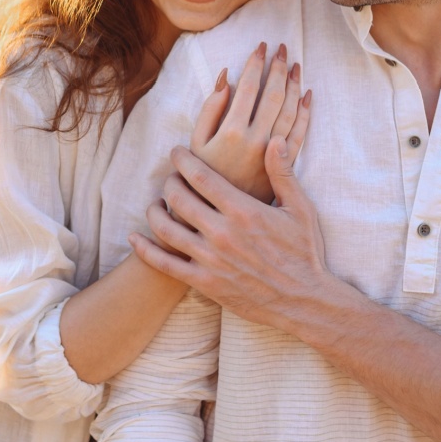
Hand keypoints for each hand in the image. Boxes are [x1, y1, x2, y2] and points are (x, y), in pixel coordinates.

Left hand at [134, 138, 339, 334]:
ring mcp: (211, 259)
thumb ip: (283, 173)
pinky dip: (145, 249)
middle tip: (170, 177)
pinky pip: (164, 264)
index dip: (183, 160)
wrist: (304, 301)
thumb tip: (274, 140)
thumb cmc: (304, 252)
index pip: (200, 176)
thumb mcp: (300, 209)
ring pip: (166, 228)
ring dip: (154, 211)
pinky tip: (135, 238)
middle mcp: (223, 233)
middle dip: (169, 182)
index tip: (176, 152)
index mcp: (244, 210)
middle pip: (178, 198)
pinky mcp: (204, 283)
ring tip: (156, 203)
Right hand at [189, 42, 312, 202]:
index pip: (249, 87)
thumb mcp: (195, 143)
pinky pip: (299, 135)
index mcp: (232, 131)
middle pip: (274, 95)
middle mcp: (256, 141)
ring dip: (294, 85)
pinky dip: (305, 113)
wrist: (218, 218)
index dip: (256, 64)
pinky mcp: (283, 167)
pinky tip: (307, 96)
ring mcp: (273, 155)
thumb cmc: (200, 178)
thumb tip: (225, 78)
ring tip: (295, 65)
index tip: (260, 46)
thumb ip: (209, 110)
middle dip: (278, 67)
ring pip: (290, 111)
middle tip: (282, 48)